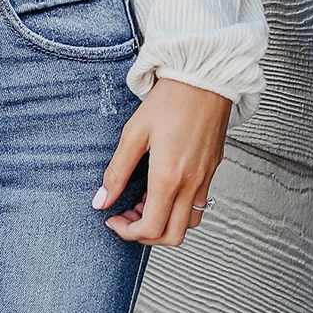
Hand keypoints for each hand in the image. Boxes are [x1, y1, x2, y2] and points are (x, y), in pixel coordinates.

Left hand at [92, 79, 231, 246]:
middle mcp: (191, 184)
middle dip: (145, 235)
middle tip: (128, 217)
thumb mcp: (134, 133)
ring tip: (145, 203)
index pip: (150, 228)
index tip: (113, 219)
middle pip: (171, 236)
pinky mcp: (212, 171)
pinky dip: (177, 210)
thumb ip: (116, 172)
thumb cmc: (172, 98)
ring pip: (187, 225)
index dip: (127, 232)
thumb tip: (101, 200)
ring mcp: (205, 179)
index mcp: (168, 177)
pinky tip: (162, 190)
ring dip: (164, 224)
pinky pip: (197, 206)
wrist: (206, 76)